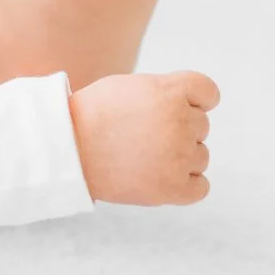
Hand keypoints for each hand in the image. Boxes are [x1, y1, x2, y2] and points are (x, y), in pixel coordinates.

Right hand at [68, 71, 217, 205]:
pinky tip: (160, 177)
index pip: (209, 93)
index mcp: (170, 92)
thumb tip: (195, 106)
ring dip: (180, 157)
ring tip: (143, 156)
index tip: (173, 108)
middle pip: (201, 126)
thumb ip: (167, 91)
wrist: (66, 150)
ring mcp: (179, 157)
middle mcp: (180, 122)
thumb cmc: (94, 115)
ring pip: (201, 156)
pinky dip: (186, 184)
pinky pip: (201, 186)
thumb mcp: (132, 86)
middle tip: (142, 134)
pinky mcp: (173, 188)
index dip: (194, 100)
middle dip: (178, 128)